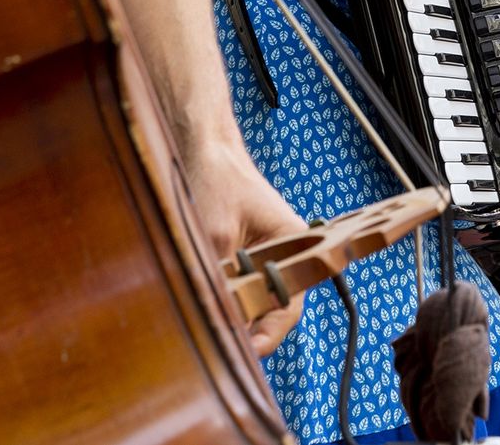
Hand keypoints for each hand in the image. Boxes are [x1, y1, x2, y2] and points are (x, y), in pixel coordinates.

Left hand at [183, 144, 307, 356]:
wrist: (205, 150)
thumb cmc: (217, 179)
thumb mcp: (214, 234)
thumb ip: (219, 278)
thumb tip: (215, 320)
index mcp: (294, 241)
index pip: (290, 303)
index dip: (270, 332)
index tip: (249, 349)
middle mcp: (287, 251)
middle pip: (274, 307)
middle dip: (250, 326)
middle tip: (224, 342)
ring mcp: (266, 255)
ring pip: (256, 301)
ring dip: (236, 312)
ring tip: (212, 321)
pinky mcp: (246, 256)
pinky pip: (241, 288)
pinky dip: (226, 297)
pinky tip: (207, 301)